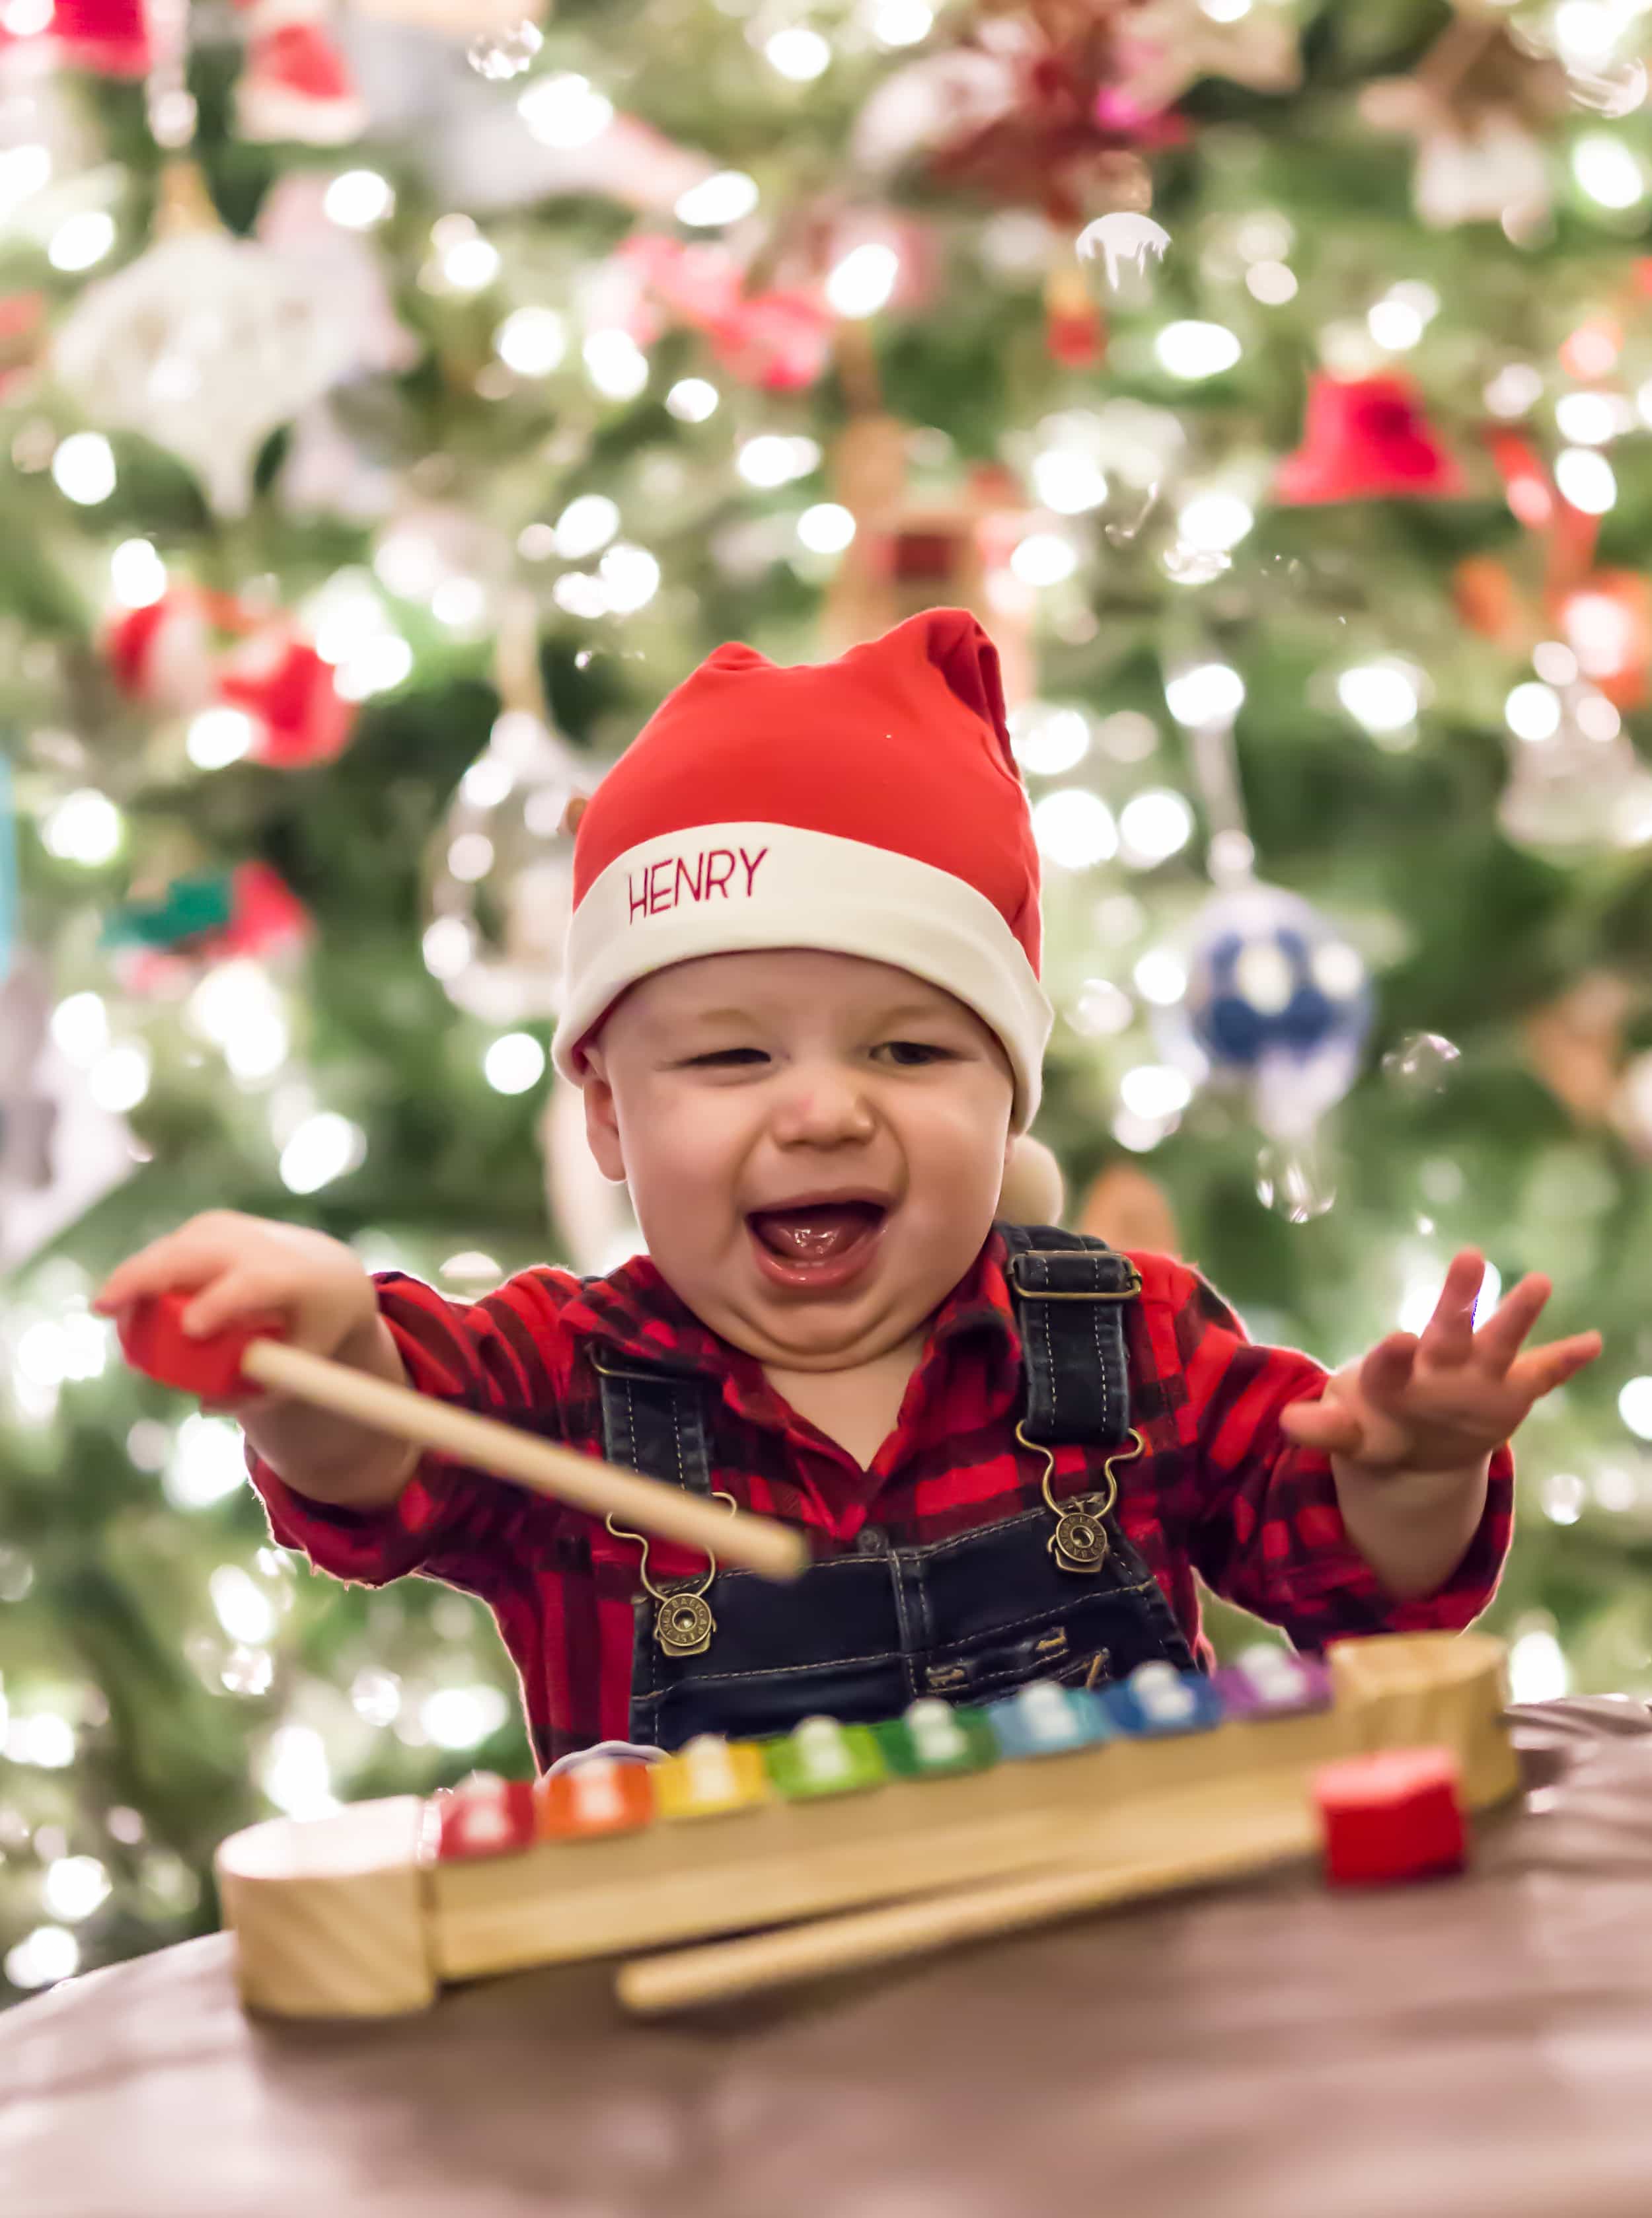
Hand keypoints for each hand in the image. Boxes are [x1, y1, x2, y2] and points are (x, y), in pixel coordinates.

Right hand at [93, 1211, 379, 1380]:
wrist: (327, 1269)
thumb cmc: (314, 1326)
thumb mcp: (305, 1361)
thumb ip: (263, 1390)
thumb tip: (205, 1405)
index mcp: (291, 1278)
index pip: (254, 1284)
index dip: (221, 1303)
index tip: (191, 1329)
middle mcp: (259, 1244)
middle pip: (196, 1253)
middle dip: (146, 1276)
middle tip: (104, 1306)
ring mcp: (231, 1230)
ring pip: (173, 1248)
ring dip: (135, 1275)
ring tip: (108, 1311)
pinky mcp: (209, 1227)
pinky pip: (169, 1249)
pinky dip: (143, 1272)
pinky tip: (124, 1298)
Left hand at [1279, 1250, 1601, 1474]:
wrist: (1413, 1447)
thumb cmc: (1374, 1427)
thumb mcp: (1349, 1435)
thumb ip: (1323, 1428)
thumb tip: (1288, 1423)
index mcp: (1392, 1375)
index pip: (1390, 1363)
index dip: (1393, 1355)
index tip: (1398, 1339)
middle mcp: (1437, 1365)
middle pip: (1447, 1329)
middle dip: (1456, 1298)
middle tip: (1469, 1258)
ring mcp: (1476, 1375)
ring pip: (1498, 1340)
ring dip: (1517, 1313)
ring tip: (1540, 1282)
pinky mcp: (1510, 1391)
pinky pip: (1542, 1374)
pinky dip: (1566, 1360)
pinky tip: (1592, 1342)